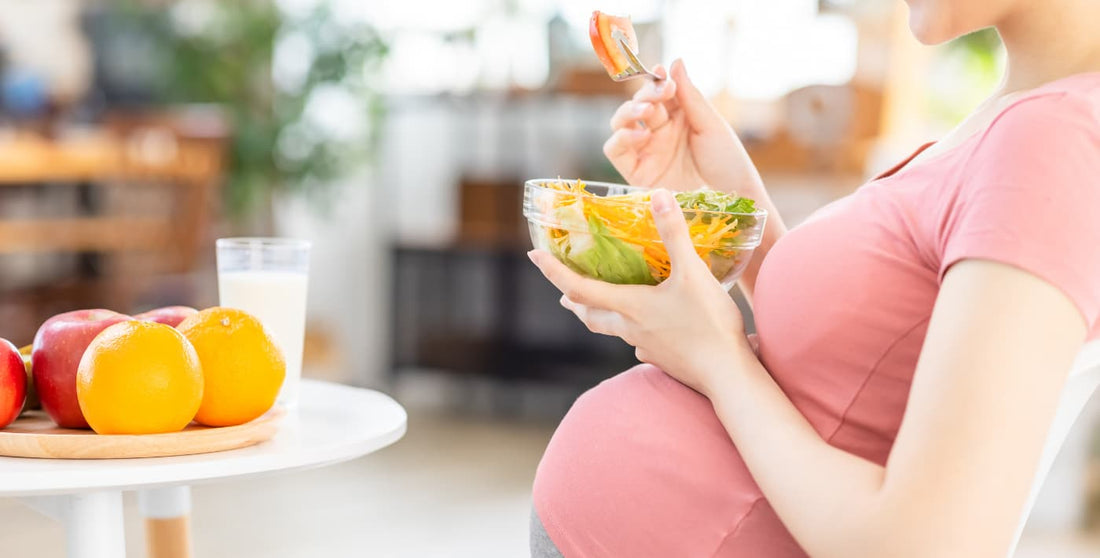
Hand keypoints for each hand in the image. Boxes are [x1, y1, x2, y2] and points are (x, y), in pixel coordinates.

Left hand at [527, 189, 752, 395]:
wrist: (728, 374)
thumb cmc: (708, 324)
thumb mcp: (693, 273)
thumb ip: (674, 234)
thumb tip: (658, 196)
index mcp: (630, 306)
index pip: (580, 287)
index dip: (554, 271)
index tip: (534, 255)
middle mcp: (630, 329)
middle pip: (591, 315)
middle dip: (574, 301)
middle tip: (563, 293)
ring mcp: (646, 348)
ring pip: (614, 330)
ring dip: (601, 317)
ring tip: (598, 309)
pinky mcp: (664, 360)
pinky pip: (641, 344)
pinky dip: (636, 332)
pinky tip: (649, 331)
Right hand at [604, 59, 763, 196]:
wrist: (733, 200)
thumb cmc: (728, 163)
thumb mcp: (711, 124)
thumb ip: (689, 95)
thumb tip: (674, 62)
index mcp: (679, 117)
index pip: (657, 91)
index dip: (654, 79)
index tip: (661, 72)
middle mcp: (659, 132)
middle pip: (637, 104)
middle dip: (645, 94)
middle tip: (661, 92)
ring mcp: (647, 152)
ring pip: (620, 124)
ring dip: (628, 111)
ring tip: (647, 111)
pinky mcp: (637, 174)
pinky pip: (616, 151)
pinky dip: (621, 138)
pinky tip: (641, 135)